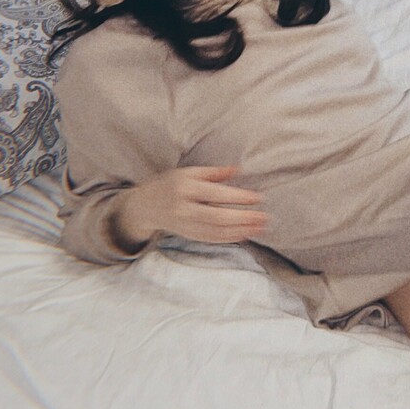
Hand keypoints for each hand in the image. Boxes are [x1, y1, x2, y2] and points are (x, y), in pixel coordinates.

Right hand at [114, 166, 267, 250]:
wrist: (145, 206)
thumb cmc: (170, 184)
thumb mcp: (188, 172)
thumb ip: (213, 173)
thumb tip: (237, 169)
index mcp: (184, 188)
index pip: (215, 195)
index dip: (237, 197)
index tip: (257, 198)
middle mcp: (184, 209)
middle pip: (217, 217)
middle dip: (243, 219)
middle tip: (264, 217)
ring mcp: (185, 225)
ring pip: (216, 232)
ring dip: (241, 231)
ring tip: (260, 228)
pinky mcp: (188, 235)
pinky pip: (211, 239)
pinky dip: (229, 238)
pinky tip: (245, 234)